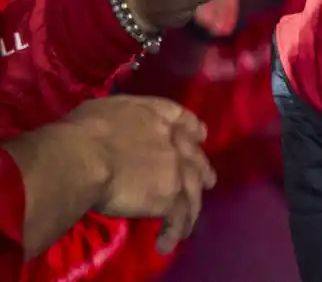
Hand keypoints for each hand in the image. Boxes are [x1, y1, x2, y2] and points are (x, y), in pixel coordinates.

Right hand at [60, 95, 214, 253]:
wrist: (85, 156)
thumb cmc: (84, 131)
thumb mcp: (108, 110)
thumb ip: (125, 119)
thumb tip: (117, 131)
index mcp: (158, 116)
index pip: (184, 120)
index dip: (192, 131)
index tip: (199, 138)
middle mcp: (175, 141)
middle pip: (196, 158)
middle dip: (201, 171)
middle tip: (206, 182)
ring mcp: (176, 170)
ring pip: (192, 191)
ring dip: (192, 209)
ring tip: (188, 224)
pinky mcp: (169, 197)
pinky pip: (178, 218)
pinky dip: (173, 231)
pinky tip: (165, 242)